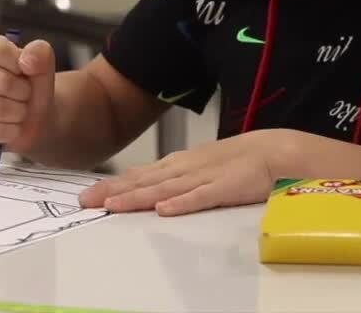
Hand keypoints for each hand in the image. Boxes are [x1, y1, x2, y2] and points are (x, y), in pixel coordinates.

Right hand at [0, 35, 56, 154]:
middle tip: (26, 94)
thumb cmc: (33, 86)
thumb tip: (27, 60)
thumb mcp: (44, 66)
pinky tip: (13, 125)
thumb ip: (40, 53)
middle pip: (1, 82)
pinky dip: (11, 131)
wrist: (33, 118)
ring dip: (19, 112)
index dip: (20, 63)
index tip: (27, 70)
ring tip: (21, 109)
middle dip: (24, 92)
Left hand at [79, 130, 299, 215]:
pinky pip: (202, 197)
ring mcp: (205, 177)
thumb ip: (175, 179)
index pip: (140, 175)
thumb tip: (148, 194)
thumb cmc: (237, 163)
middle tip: (86, 201)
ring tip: (112, 205)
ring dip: (137, 197)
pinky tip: (163, 210)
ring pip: (165, 188)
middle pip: (145, 181)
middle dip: (114, 191)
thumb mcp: (200, 168)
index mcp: (180, 165)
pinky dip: (182, 203)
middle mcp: (186, 169)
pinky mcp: (226, 188)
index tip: (88, 194)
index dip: (113, 185)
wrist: (275, 150)